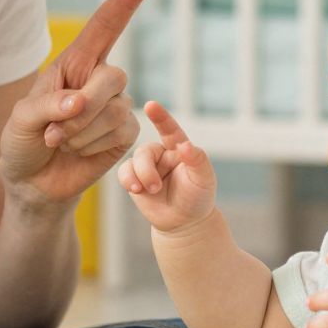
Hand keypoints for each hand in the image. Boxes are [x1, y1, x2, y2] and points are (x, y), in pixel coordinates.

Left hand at [0, 0, 152, 208]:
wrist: (33, 181)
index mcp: (74, 64)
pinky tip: (77, 151)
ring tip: (60, 142)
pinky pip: (119, 132)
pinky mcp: (125, 133)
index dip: (124, 3)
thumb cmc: (23, 143)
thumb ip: (46, 106)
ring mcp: (116, 105)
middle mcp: (99, 79)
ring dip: (79, 132)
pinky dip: (91, 145)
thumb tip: (79, 101)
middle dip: (83, 108)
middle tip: (54, 130)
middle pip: (113, 76)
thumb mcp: (21, 120)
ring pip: (113, 110)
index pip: (104, 28)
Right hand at [117, 100, 216, 233]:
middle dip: (147, 168)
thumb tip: (185, 145)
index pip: (170, 130)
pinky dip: (128, 180)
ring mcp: (146, 167)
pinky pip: (124, 173)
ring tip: (148, 191)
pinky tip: (136, 190)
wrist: (184, 222)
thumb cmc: (197, 197)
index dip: (161, 118)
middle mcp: (161, 154)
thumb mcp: (204, 178)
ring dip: (139, 176)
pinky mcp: (134, 179)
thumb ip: (198, 159)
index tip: (151, 105)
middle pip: (145, 150)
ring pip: (133, 161)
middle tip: (155, 187)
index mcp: (179, 148)